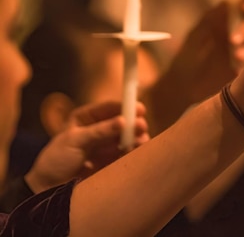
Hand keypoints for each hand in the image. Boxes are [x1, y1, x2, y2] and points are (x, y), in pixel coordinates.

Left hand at [25, 101, 148, 192]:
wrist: (48, 190)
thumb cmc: (55, 160)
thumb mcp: (75, 141)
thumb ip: (100, 131)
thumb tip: (123, 121)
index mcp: (85, 118)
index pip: (108, 108)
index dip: (124, 106)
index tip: (138, 108)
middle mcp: (98, 129)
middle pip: (121, 122)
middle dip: (132, 123)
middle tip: (141, 126)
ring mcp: (105, 145)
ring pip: (126, 137)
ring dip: (135, 137)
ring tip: (141, 141)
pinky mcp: (110, 161)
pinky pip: (126, 153)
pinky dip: (133, 151)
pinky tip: (136, 151)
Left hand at [148, 0, 243, 131]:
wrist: (183, 86)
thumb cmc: (186, 57)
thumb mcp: (196, 35)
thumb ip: (211, 18)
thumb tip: (227, 1)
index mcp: (226, 23)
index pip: (241, 9)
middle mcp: (237, 34)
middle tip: (233, 39)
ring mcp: (242, 51)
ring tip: (236, 56)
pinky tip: (239, 65)